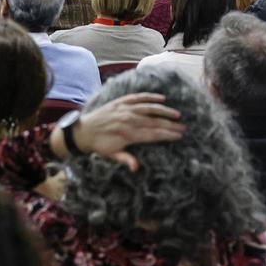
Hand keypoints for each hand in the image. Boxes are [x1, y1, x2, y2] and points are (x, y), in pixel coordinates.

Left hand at [56, 93, 184, 171]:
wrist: (82, 131)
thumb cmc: (99, 145)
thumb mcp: (111, 155)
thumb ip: (125, 159)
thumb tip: (136, 168)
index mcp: (127, 134)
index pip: (152, 134)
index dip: (167, 135)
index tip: (179, 136)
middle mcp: (128, 120)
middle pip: (154, 122)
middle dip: (170, 125)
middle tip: (183, 127)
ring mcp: (124, 109)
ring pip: (148, 108)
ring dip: (163, 111)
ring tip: (177, 114)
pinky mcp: (120, 102)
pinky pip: (137, 97)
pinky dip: (149, 97)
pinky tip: (161, 98)